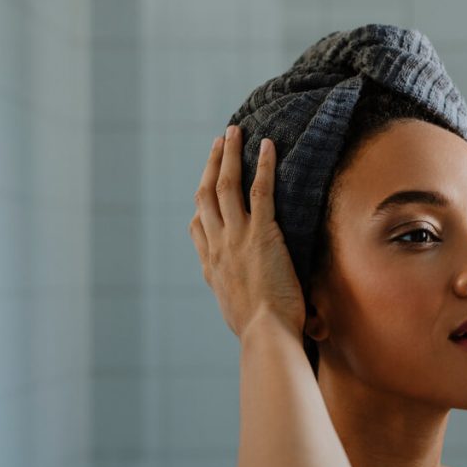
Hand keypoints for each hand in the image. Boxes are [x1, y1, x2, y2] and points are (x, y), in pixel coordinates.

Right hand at [188, 125, 305, 339]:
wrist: (265, 335)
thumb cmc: (262, 333)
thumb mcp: (242, 317)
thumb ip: (247, 303)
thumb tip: (264, 309)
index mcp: (211, 268)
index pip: (198, 228)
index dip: (200, 205)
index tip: (203, 189)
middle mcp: (218, 247)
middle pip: (206, 196)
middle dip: (211, 165)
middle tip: (218, 142)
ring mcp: (236, 237)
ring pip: (226, 185)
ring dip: (229, 154)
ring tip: (233, 132)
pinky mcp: (261, 234)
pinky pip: (260, 190)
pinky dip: (263, 165)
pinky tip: (268, 145)